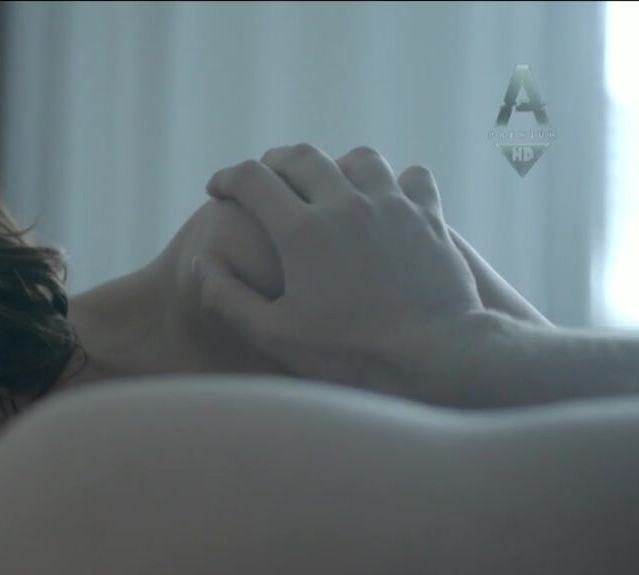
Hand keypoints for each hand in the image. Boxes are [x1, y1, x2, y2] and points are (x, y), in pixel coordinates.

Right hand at [194, 144, 485, 395]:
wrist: (437, 354)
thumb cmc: (350, 352)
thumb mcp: (275, 334)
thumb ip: (228, 297)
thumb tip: (200, 263)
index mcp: (301, 231)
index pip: (252, 180)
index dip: (227, 177)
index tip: (217, 188)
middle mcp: (345, 204)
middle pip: (302, 157)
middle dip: (274, 162)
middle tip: (263, 178)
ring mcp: (392, 205)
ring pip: (359, 158)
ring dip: (335, 165)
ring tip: (327, 184)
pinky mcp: (430, 216)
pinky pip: (412, 176)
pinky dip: (395, 181)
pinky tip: (387, 200)